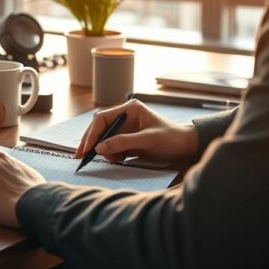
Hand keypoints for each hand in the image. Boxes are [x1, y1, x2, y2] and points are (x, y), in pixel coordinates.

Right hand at [75, 99, 198, 165]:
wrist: (186, 148)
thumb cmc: (171, 139)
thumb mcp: (148, 140)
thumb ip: (123, 143)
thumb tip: (99, 148)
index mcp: (130, 109)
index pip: (102, 118)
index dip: (92, 133)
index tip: (87, 148)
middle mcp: (125, 116)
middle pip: (99, 127)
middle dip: (91, 142)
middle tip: (81, 156)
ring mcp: (126, 128)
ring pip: (104, 138)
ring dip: (103, 150)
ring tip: (113, 160)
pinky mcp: (128, 139)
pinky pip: (112, 146)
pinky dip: (111, 154)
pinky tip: (118, 160)